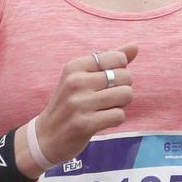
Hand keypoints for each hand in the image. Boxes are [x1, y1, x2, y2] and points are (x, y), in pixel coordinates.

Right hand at [21, 45, 138, 176]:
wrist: (46, 135)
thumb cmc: (70, 103)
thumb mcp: (82, 77)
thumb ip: (109, 60)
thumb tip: (135, 45)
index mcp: (75, 66)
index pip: (118, 59)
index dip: (121, 71)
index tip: (107, 82)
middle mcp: (76, 82)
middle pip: (125, 77)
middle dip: (123, 89)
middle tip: (106, 98)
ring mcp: (79, 103)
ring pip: (126, 95)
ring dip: (121, 104)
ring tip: (105, 108)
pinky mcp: (84, 124)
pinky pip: (119, 115)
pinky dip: (116, 119)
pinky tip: (102, 120)